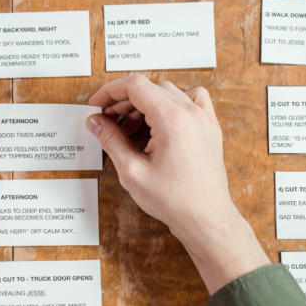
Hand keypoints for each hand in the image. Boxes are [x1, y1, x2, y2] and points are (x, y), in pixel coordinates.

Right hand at [86, 75, 269, 293]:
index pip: (135, 86)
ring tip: (131, 128)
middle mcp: (191, 113)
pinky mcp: (210, 128)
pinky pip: (192, 99)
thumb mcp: (132, 171)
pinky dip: (173, 103)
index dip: (110, 92)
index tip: (97, 105)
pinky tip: (161, 122)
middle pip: (150, 88)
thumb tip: (95, 121)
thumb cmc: (175, 201)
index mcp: (172, 119)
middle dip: (124, 101)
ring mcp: (204, 119)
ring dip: (146, 103)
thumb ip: (111, 140)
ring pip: (168, 92)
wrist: (207, 219)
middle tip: (107, 121)